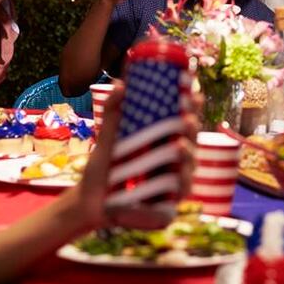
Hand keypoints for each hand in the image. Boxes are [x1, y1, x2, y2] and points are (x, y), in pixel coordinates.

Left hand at [76, 82, 199, 229]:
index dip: (193, 106)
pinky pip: (180, 190)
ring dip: (189, 154)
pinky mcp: (168, 200)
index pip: (184, 117)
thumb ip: (113, 110)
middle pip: (191, 139)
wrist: (89, 200)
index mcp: (163, 137)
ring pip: (189, 163)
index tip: (193, 94)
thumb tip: (120, 83)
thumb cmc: (103, 165)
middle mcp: (173, 156)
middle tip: (187, 118)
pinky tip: (179, 174)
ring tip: (181, 146)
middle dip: (192, 128)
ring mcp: (172, 177)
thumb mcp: (108, 135)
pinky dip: (182, 182)